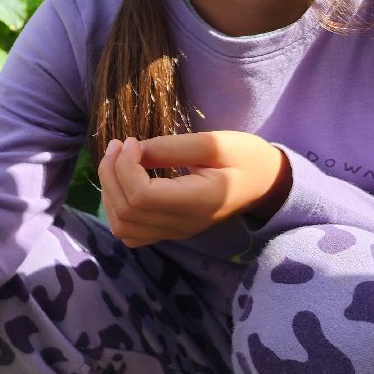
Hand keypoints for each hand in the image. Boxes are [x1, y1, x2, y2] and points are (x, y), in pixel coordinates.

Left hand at [97, 131, 290, 248]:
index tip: (132, 141)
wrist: (264, 184)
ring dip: (109, 190)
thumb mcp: (215, 143)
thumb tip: (134, 150)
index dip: (125, 167)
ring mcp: (175, 232)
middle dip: (111, 173)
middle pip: (126, 211)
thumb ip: (172, 147)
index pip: (142, 197)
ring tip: (118, 159)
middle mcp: (184, 224)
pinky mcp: (169, 231)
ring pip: (122, 226)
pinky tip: (123, 182)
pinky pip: (130, 232)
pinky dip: (116, 208)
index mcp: (198, 202)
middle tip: (119, 144)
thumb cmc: (244, 157)